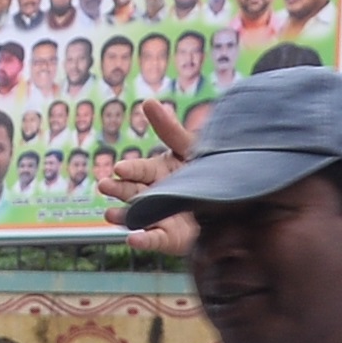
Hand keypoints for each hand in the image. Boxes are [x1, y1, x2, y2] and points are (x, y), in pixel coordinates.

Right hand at [108, 96, 196, 257]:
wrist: (237, 200)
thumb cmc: (211, 169)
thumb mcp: (191, 147)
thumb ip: (169, 129)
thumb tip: (147, 101)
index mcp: (157, 172)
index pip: (139, 170)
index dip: (130, 169)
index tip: (119, 168)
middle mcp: (153, 194)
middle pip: (131, 192)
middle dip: (117, 189)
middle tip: (104, 185)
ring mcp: (158, 217)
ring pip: (135, 217)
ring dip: (121, 216)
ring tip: (110, 214)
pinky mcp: (168, 238)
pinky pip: (153, 240)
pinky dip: (142, 241)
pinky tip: (131, 239)